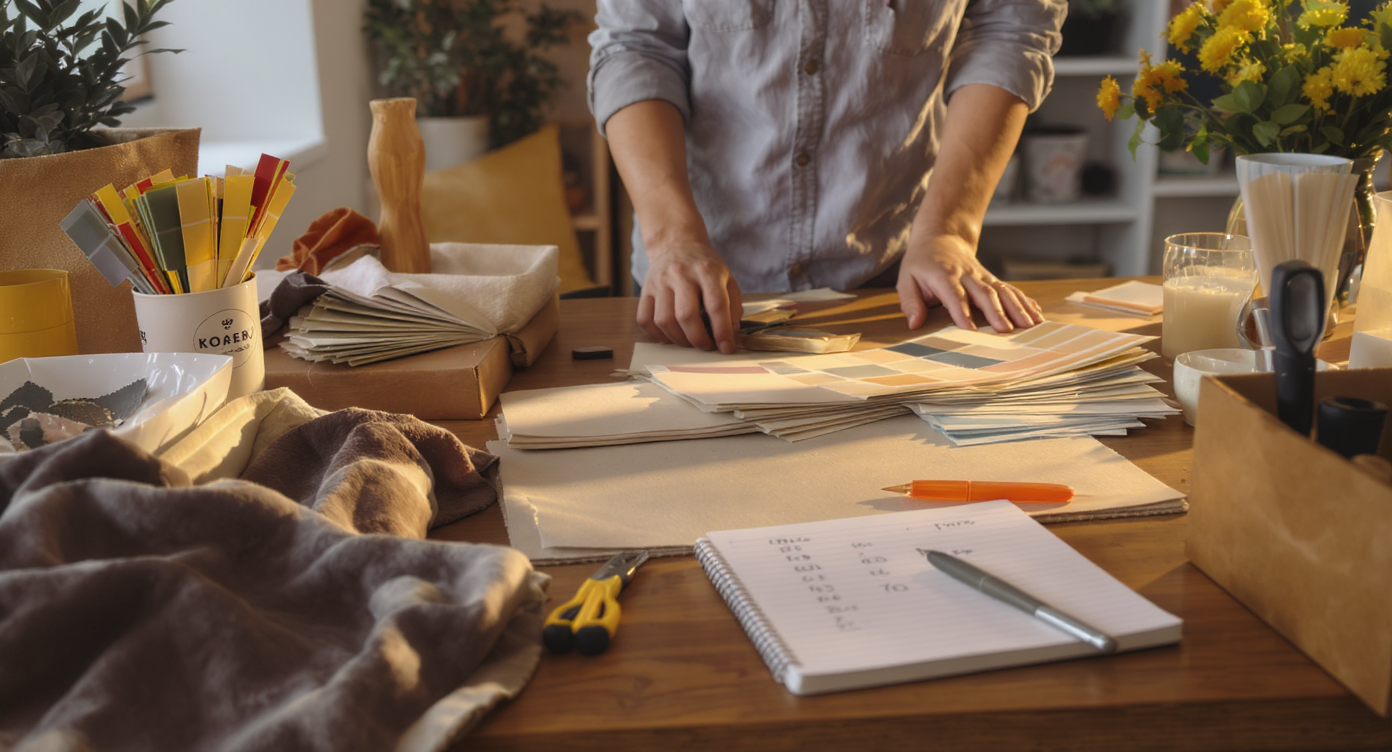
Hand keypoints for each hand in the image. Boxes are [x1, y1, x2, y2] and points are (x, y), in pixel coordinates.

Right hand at [637, 239, 742, 352]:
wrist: (677, 244)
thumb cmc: (705, 266)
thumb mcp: (727, 278)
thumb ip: (733, 306)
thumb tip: (732, 334)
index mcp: (707, 270)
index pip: (716, 305)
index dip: (722, 331)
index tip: (726, 348)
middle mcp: (681, 274)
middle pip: (686, 315)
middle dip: (698, 339)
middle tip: (706, 346)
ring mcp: (660, 281)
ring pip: (664, 320)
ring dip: (679, 339)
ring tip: (689, 341)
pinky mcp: (645, 289)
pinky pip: (645, 320)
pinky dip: (657, 335)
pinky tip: (671, 335)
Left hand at [896, 233, 1042, 332]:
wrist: (941, 236)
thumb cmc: (921, 263)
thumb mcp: (906, 279)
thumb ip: (910, 301)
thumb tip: (915, 323)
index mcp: (944, 275)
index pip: (955, 295)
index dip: (962, 312)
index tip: (969, 330)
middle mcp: (967, 275)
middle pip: (984, 293)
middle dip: (997, 312)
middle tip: (1007, 331)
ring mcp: (982, 275)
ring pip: (1002, 290)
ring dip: (1017, 307)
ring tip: (1031, 324)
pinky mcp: (991, 278)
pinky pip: (1010, 289)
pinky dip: (1024, 301)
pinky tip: (1037, 313)